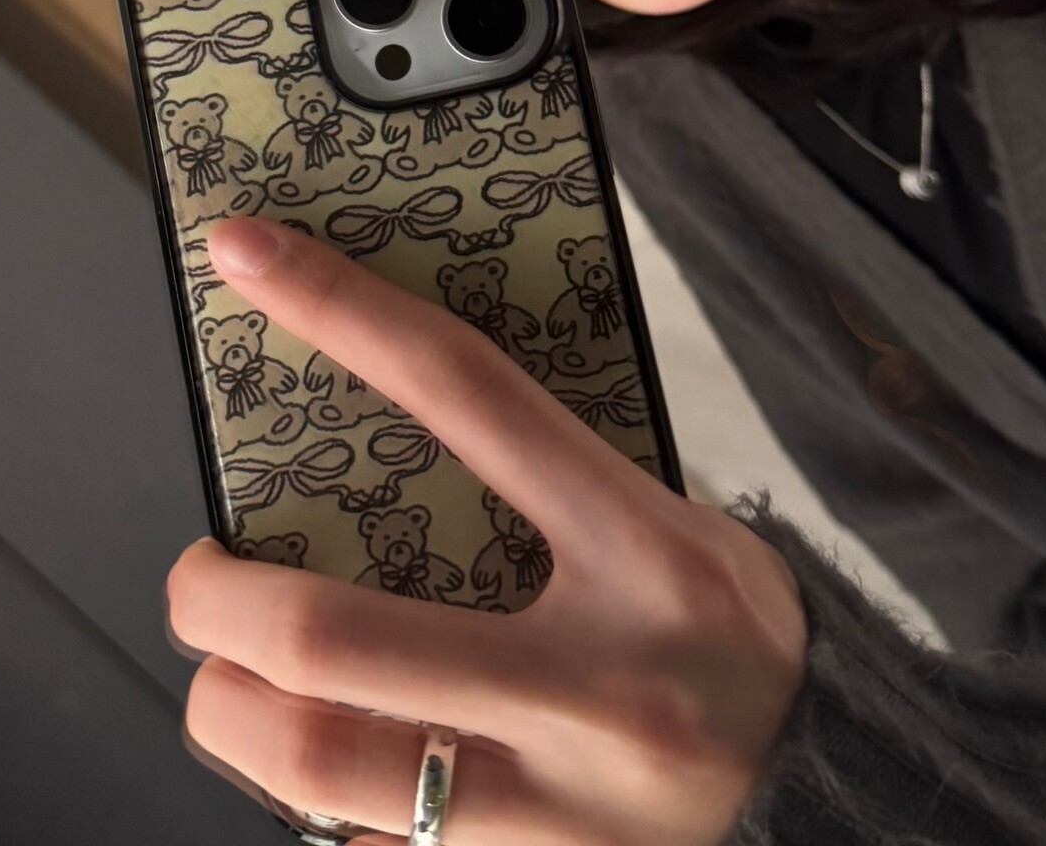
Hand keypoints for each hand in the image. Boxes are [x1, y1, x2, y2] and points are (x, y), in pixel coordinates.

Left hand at [165, 219, 806, 844]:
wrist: (843, 803)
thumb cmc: (743, 654)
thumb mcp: (677, 532)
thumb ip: (558, 490)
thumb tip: (400, 440)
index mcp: (640, 551)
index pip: (461, 394)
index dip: (339, 310)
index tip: (249, 256)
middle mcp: (593, 688)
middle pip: (331, 634)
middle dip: (217, 602)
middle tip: (201, 577)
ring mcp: (557, 814)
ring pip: (319, 767)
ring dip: (233, 713)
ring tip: (230, 681)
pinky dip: (318, 802)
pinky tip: (336, 765)